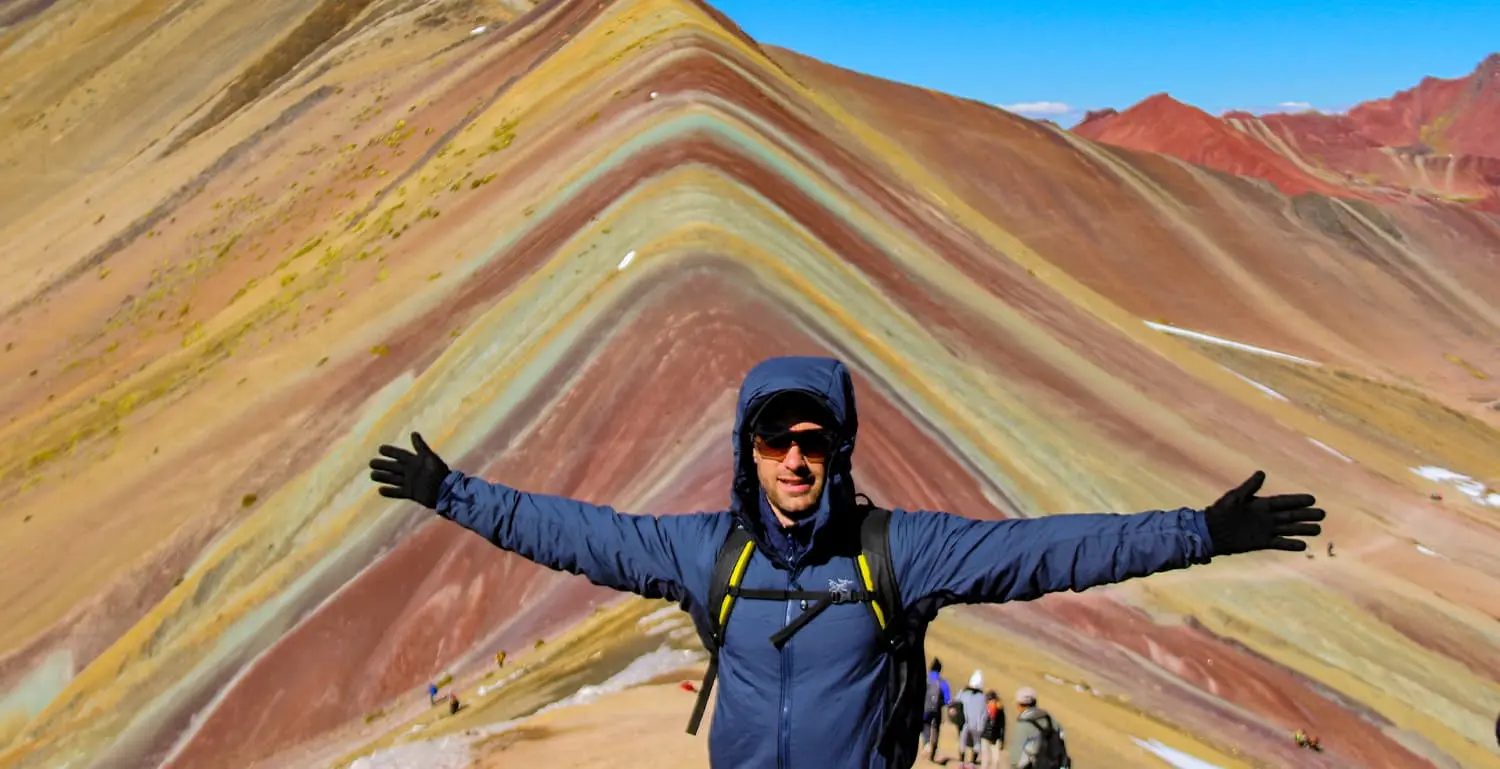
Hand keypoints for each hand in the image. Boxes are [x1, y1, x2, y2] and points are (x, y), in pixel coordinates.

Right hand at [368, 432, 449, 508]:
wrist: (446, 490)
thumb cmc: (439, 472)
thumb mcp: (429, 457)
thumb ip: (420, 447)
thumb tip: (413, 433)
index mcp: (415, 461)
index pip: (400, 455)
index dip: (391, 452)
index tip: (380, 448)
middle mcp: (411, 471)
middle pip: (394, 467)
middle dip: (383, 464)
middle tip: (371, 463)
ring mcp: (410, 482)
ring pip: (393, 479)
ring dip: (383, 477)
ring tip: (372, 475)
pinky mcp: (411, 493)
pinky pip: (398, 492)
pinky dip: (390, 491)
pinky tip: (380, 490)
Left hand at [1204, 470, 1323, 554]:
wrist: (1210, 531)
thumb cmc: (1220, 511)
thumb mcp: (1235, 496)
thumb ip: (1249, 486)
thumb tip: (1262, 472)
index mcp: (1261, 504)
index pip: (1283, 502)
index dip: (1297, 500)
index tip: (1312, 499)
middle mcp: (1266, 517)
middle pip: (1290, 515)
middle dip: (1306, 515)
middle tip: (1322, 514)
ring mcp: (1265, 530)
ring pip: (1288, 529)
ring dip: (1302, 529)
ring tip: (1318, 529)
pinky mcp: (1261, 542)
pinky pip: (1279, 543)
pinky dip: (1290, 544)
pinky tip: (1303, 545)